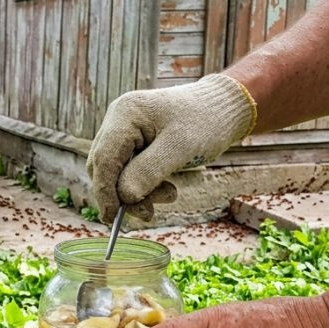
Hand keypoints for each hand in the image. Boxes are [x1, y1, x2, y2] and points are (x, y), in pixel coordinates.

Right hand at [85, 74, 255, 221]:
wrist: (225, 108)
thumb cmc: (207, 122)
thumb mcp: (181, 148)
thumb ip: (149, 172)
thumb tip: (123, 198)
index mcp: (125, 114)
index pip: (104, 159)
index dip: (105, 191)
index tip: (113, 219)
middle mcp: (118, 120)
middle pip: (105, 167)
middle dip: (123, 194)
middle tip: (148, 212)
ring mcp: (125, 131)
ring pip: (116, 172)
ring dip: (137, 192)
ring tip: (170, 194)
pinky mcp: (135, 142)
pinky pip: (129, 170)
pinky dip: (144, 185)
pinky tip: (166, 188)